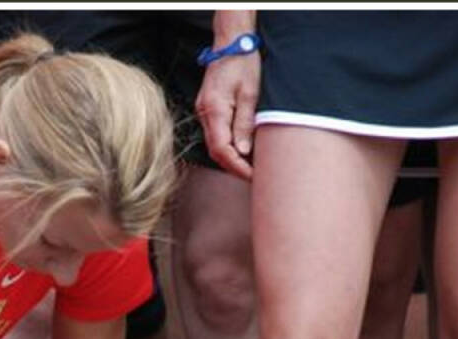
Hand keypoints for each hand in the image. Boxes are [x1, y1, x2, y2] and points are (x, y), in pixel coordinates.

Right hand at [196, 51, 260, 180]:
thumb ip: (244, 124)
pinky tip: (241, 149)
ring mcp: (203, 111)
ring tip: (249, 165)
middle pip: (215, 151)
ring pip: (215, 144)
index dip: (237, 167)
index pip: (222, 150)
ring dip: (230, 158)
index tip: (252, 176)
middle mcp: (204, 113)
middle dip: (233, 167)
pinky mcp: (207, 109)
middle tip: (253, 176)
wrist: (231, 43)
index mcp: (214, 110)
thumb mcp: (250, 94)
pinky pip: (215, 134)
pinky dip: (227, 146)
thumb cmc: (243, 64)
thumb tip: (242, 151)